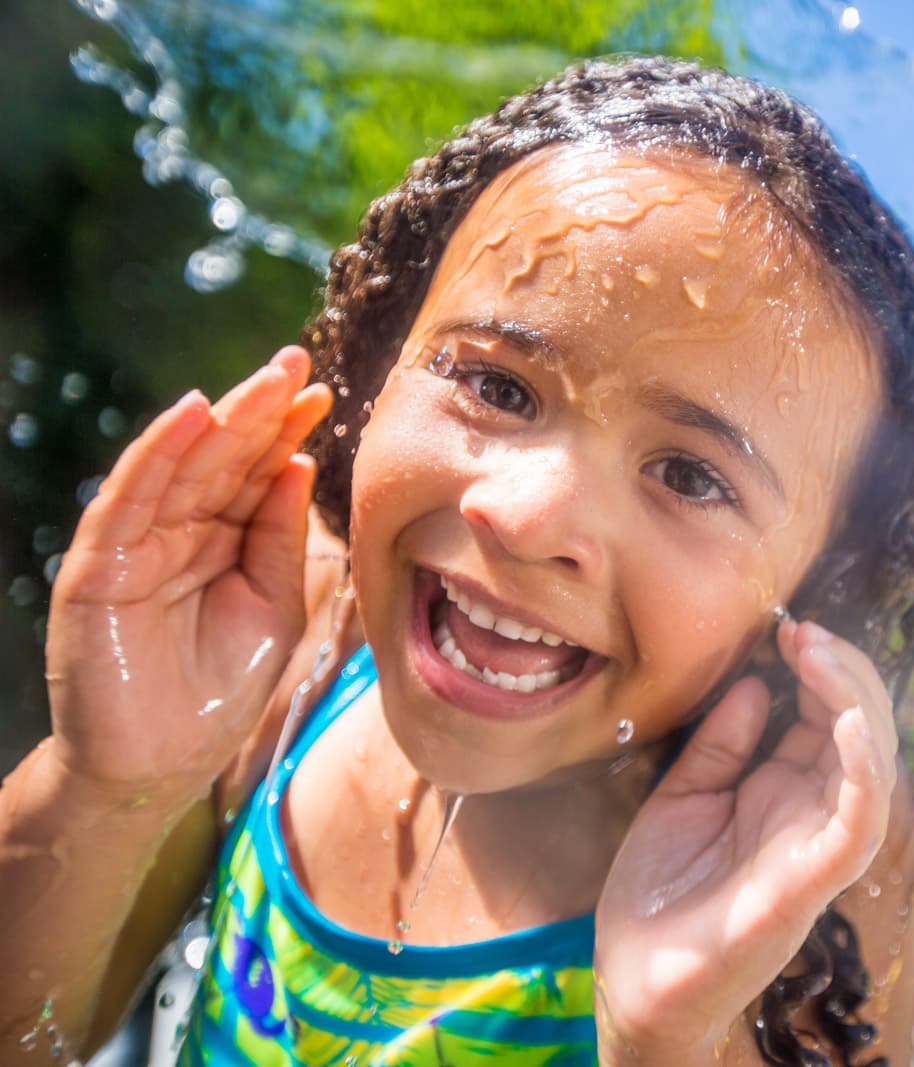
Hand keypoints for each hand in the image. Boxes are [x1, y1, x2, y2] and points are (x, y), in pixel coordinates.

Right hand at [43, 347, 330, 808]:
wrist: (159, 763)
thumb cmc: (217, 689)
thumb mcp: (271, 605)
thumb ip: (279, 539)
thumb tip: (297, 466)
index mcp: (221, 539)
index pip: (254, 473)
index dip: (286, 432)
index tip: (325, 394)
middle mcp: (177, 531)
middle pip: (221, 459)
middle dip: (259, 409)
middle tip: (297, 362)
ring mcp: (135, 545)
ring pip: (179, 467)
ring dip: (218, 419)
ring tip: (260, 380)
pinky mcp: (99, 567)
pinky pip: (130, 499)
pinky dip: (158, 454)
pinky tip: (191, 416)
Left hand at [594, 618, 898, 1062]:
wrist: (634, 981)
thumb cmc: (658, 899)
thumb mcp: (681, 797)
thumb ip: (721, 745)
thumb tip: (756, 683)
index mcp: (784, 793)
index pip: (827, 717)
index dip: (819, 668)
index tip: (789, 629)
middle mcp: (812, 814)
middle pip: (860, 727)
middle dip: (842, 669)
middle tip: (804, 632)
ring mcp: (818, 846)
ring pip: (873, 762)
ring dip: (856, 701)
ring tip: (821, 655)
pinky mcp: (814, 880)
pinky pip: (860, 820)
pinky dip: (864, 767)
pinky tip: (846, 722)